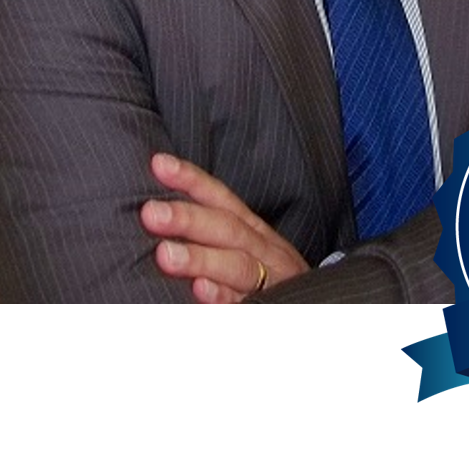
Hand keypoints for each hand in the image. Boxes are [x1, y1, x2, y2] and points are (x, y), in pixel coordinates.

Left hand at [141, 153, 309, 303]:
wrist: (317, 302)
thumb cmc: (270, 274)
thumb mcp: (248, 244)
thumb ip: (215, 230)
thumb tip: (164, 208)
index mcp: (253, 229)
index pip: (221, 198)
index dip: (192, 180)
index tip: (159, 164)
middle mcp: (263, 249)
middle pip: (227, 228)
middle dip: (189, 219)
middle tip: (151, 213)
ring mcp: (269, 279)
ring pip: (237, 264)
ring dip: (200, 258)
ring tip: (165, 254)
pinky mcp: (270, 304)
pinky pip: (246, 302)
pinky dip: (223, 296)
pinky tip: (200, 291)